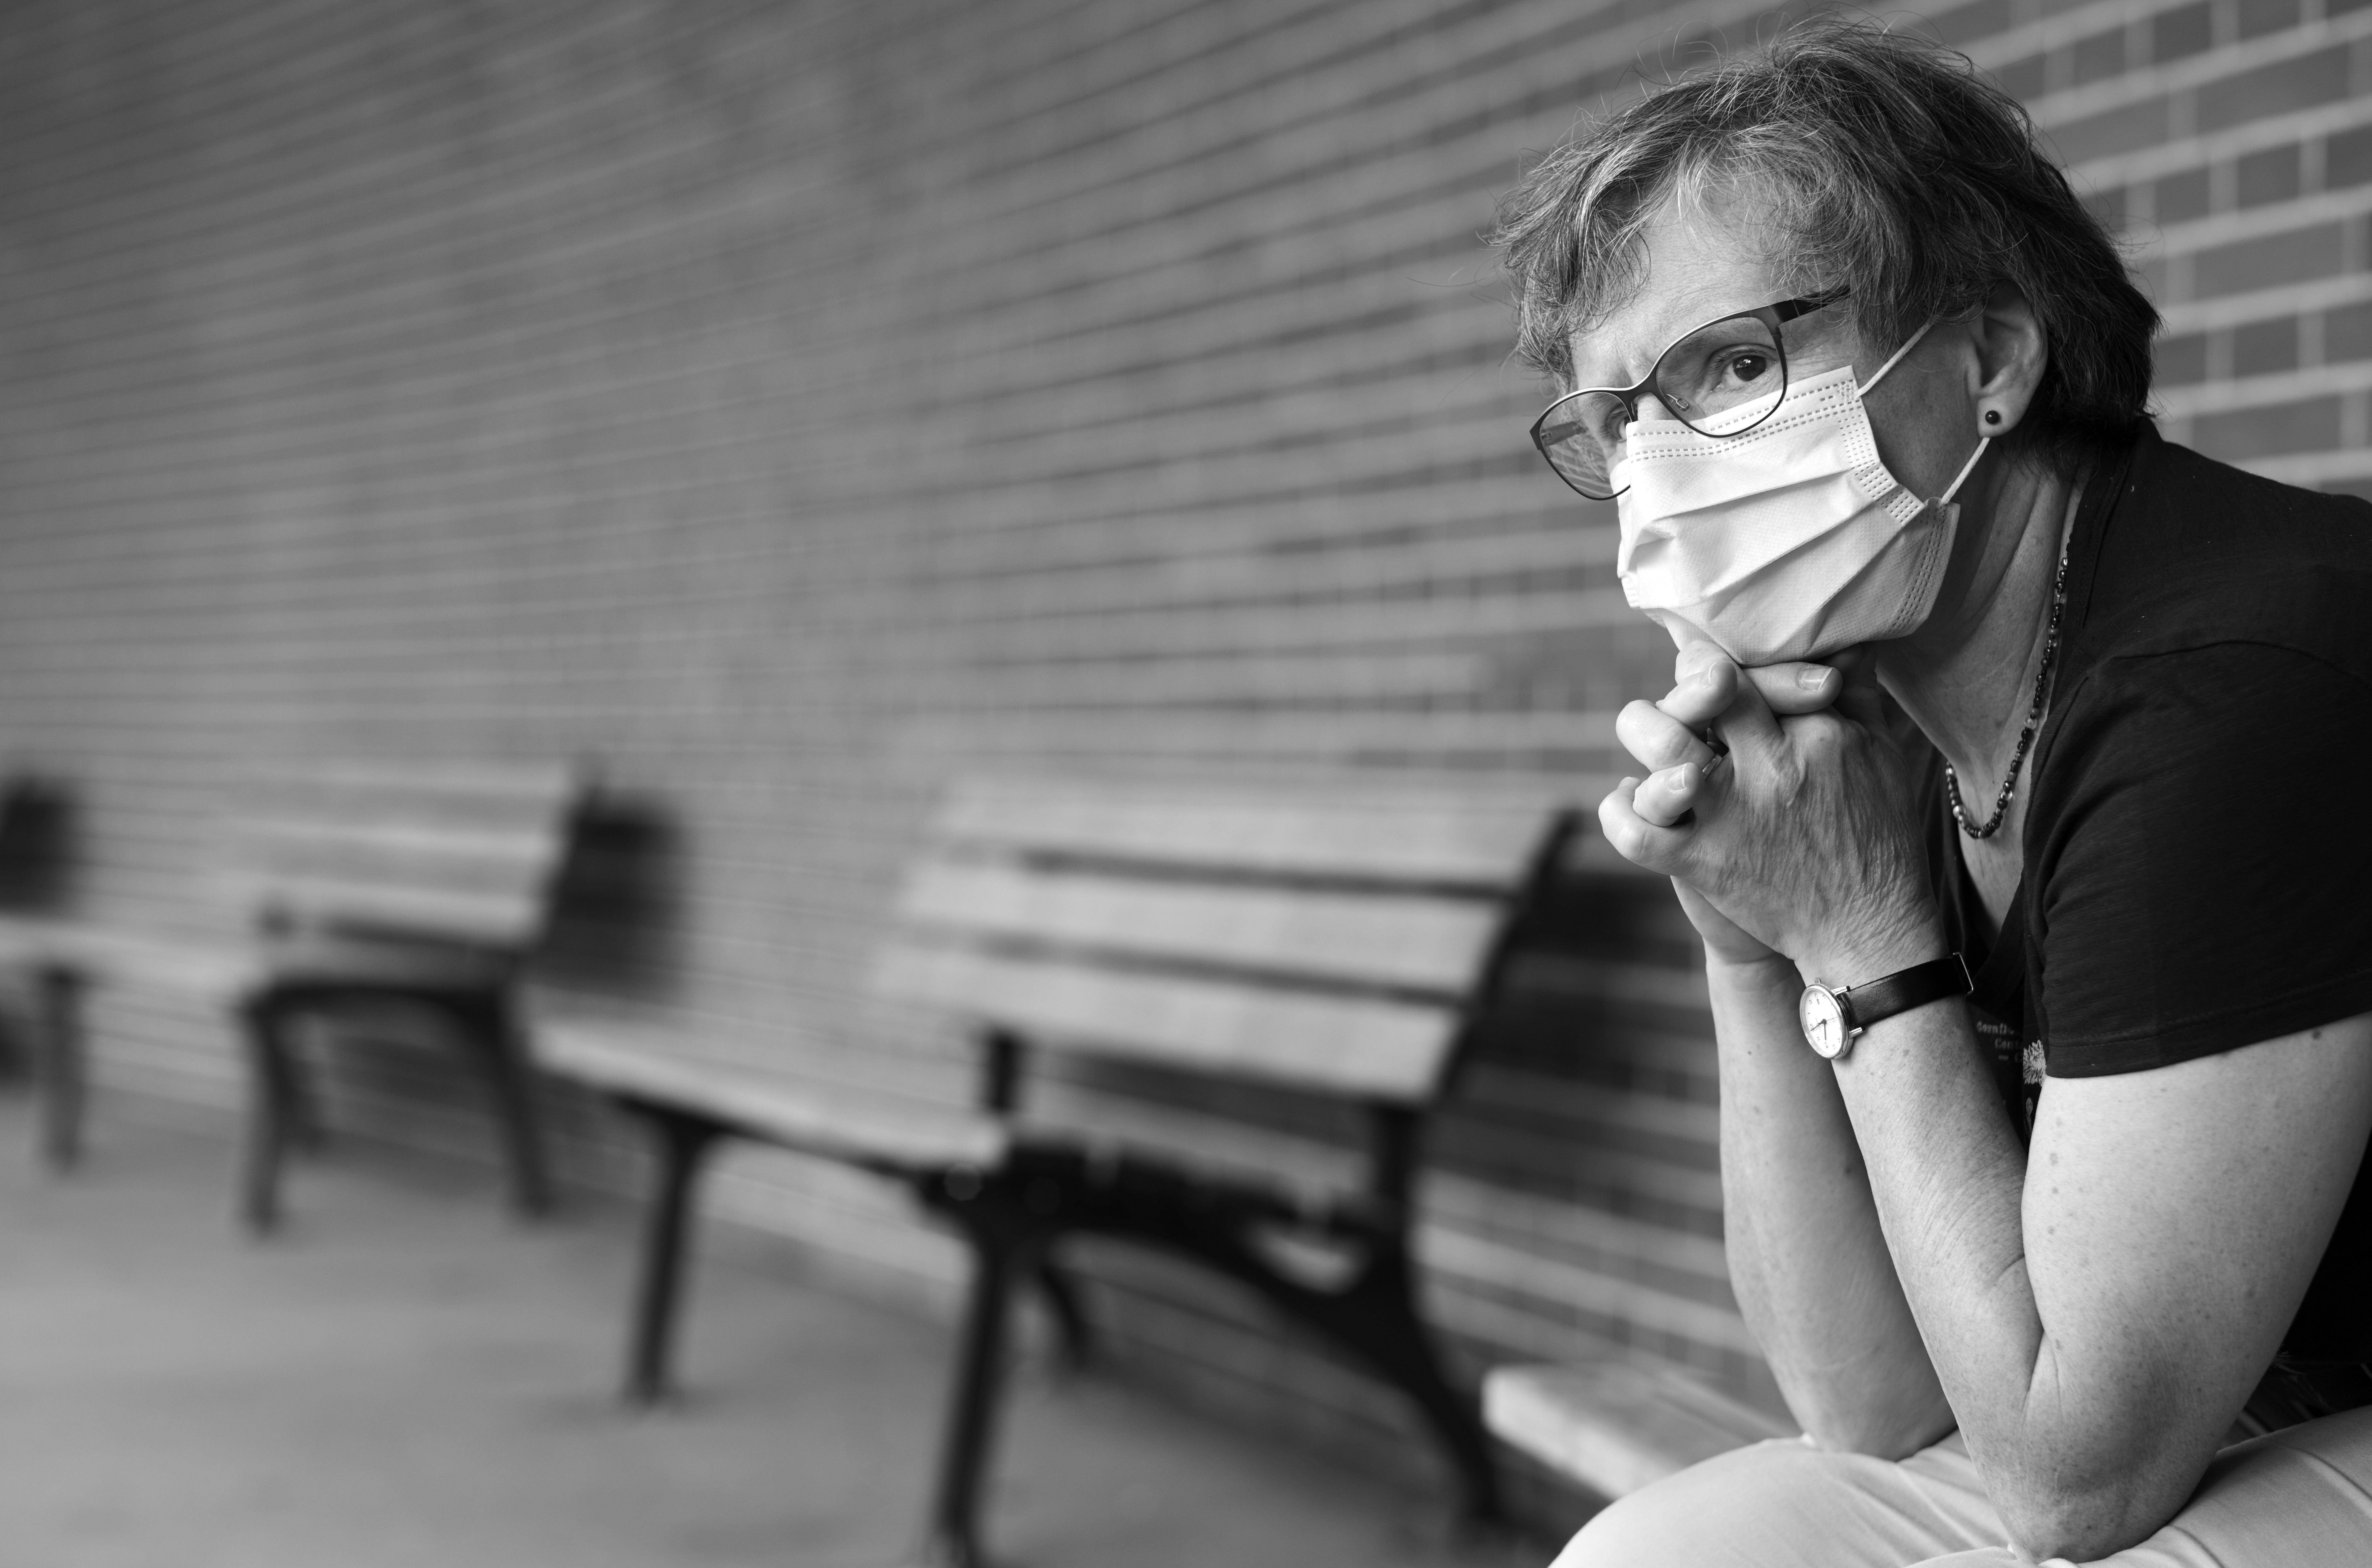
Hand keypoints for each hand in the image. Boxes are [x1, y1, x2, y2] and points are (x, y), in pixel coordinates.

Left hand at [1601, 646, 1942, 981]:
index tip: (1715, 661)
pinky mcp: (1704, 863)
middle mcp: (1773, 769)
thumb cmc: (1876, 836)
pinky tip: (1622, 796)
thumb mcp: (1881, 754)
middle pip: (1712, 690)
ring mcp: (1734, 816)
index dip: (1728, 658)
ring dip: (1642, 728)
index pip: (1759, 670)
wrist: (1867, 930)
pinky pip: (1637, 833)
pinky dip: (1618, 812)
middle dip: (1690, 677)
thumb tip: (1847, 635)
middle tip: (1686, 688)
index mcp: (1819, 736)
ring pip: (1664, 748)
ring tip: (1644, 729)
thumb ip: (1860, 692)